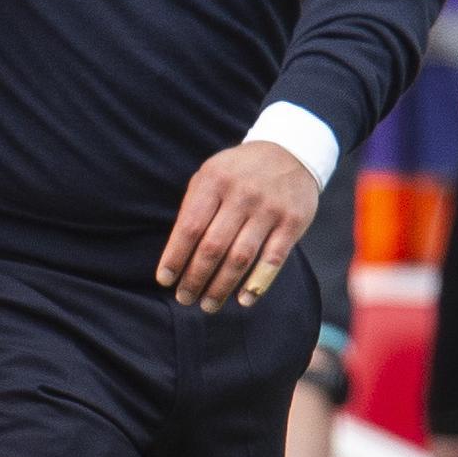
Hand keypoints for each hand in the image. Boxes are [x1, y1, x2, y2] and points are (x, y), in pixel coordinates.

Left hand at [156, 141, 319, 312]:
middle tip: (184, 298)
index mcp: (213, 181)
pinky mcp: (292, 222)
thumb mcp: (211, 174)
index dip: (175, 256)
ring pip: (240, 257)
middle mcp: (240, 194)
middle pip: (213, 246)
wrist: (290, 151)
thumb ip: (195, 207)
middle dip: (195, 277)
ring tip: (207, 305)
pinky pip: (273, 259)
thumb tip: (177, 253)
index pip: (189, 226)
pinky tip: (243, 300)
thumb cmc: (238, 171)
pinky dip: (257, 283)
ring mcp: (268, 208)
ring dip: (221, 286)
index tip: (164, 280)